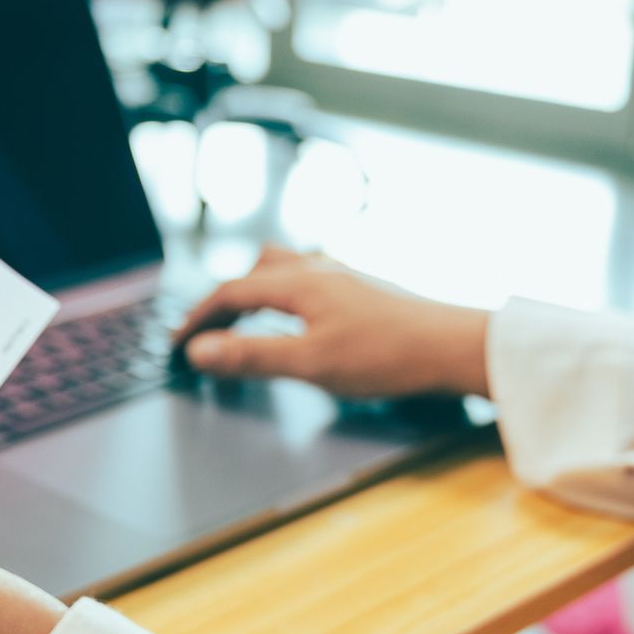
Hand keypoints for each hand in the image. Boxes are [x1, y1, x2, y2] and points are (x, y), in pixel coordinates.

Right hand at [173, 247, 491, 397]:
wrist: (455, 347)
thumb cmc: (387, 356)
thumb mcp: (310, 364)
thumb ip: (251, 356)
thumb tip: (200, 350)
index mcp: (299, 284)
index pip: (231, 292)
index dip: (198, 317)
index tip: (179, 341)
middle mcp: (319, 269)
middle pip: (254, 270)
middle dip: (224, 298)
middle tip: (207, 330)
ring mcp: (345, 276)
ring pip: (285, 270)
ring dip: (256, 290)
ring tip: (246, 319)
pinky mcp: (365, 289)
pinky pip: (310, 280)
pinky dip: (285, 296)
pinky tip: (300, 319)